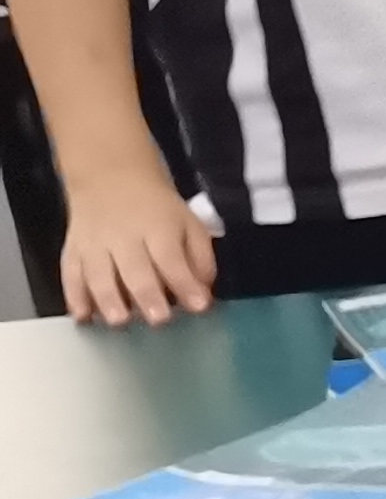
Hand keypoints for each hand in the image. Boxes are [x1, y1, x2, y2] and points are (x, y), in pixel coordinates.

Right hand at [58, 169, 215, 323]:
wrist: (110, 177)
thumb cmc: (157, 209)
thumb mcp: (189, 224)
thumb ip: (200, 258)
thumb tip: (202, 293)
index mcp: (158, 228)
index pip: (172, 259)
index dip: (186, 284)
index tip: (199, 306)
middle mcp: (124, 237)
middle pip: (135, 269)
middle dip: (147, 296)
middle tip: (159, 320)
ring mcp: (94, 244)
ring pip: (98, 274)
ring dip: (108, 300)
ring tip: (119, 321)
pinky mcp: (72, 249)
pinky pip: (70, 273)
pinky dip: (74, 296)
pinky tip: (81, 316)